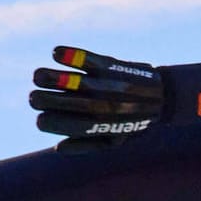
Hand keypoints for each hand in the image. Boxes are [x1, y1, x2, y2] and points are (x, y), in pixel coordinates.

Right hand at [29, 46, 164, 150]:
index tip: (41, 119)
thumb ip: (86, 146)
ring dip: (49, 78)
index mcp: (102, 126)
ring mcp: (107, 85)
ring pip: (73, 82)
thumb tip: (57, 147)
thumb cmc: (133, 122)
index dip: (47, 122)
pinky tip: (56, 53)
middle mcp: (103, 106)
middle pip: (65, 103)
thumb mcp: (114, 140)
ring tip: (37, 76)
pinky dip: (72, 54)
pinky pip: (88, 59)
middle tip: (35, 98)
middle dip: (42, 100)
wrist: (164, 98)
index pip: (67, 125)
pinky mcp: (111, 66)